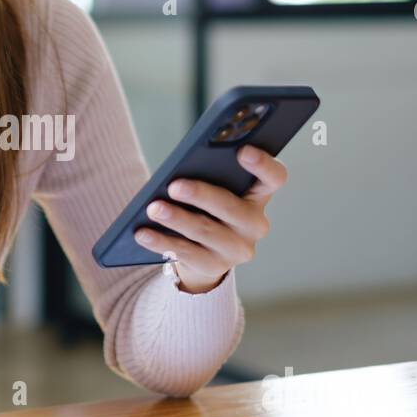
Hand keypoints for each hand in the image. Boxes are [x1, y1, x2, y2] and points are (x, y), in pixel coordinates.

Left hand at [133, 144, 287, 293]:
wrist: (203, 251)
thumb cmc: (206, 206)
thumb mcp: (212, 187)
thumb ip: (208, 175)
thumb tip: (178, 174)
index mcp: (259, 195)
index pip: (274, 178)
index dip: (263, 164)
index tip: (243, 150)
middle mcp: (255, 224)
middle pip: (232, 208)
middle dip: (201, 195)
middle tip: (174, 186)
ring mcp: (237, 249)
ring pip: (205, 231)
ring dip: (176, 219)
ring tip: (153, 208)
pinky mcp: (214, 266)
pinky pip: (185, 252)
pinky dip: (161, 241)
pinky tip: (141, 233)